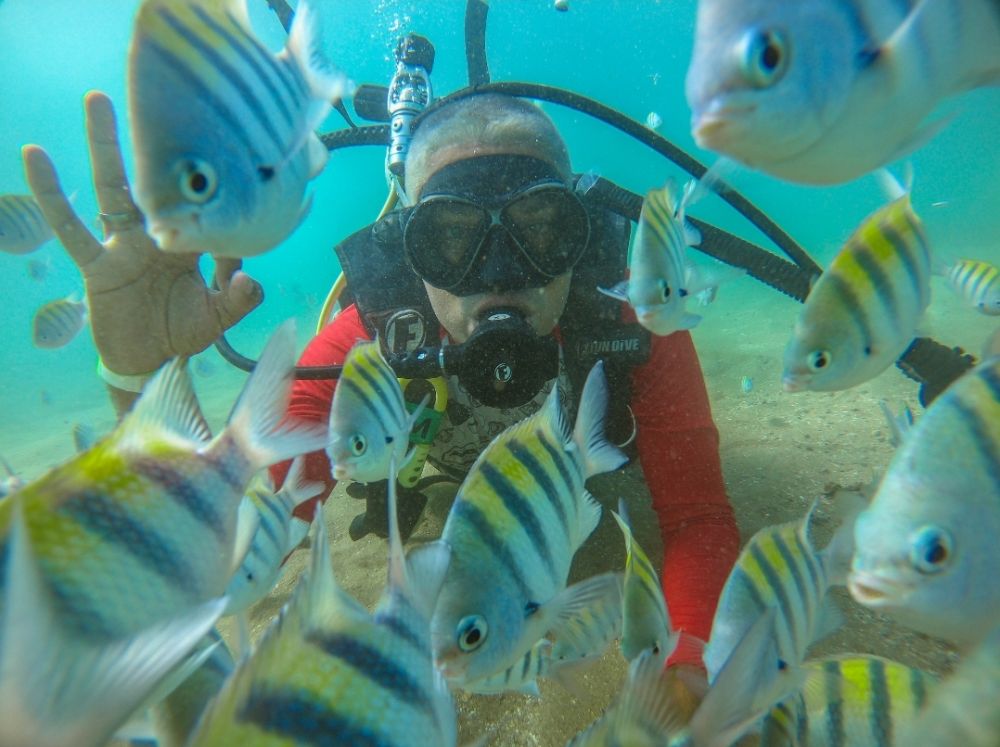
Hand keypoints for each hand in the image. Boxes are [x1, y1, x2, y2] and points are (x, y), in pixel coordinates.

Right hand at [22, 91, 261, 375]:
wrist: (149, 362)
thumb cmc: (183, 332)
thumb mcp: (218, 317)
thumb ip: (237, 298)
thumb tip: (251, 279)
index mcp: (191, 242)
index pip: (207, 207)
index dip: (221, 190)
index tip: (237, 153)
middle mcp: (157, 234)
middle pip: (157, 181)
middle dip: (158, 143)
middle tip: (163, 95)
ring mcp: (125, 244)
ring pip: (114, 189)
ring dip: (105, 146)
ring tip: (98, 101)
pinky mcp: (97, 263)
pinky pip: (71, 226)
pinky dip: (52, 194)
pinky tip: (36, 158)